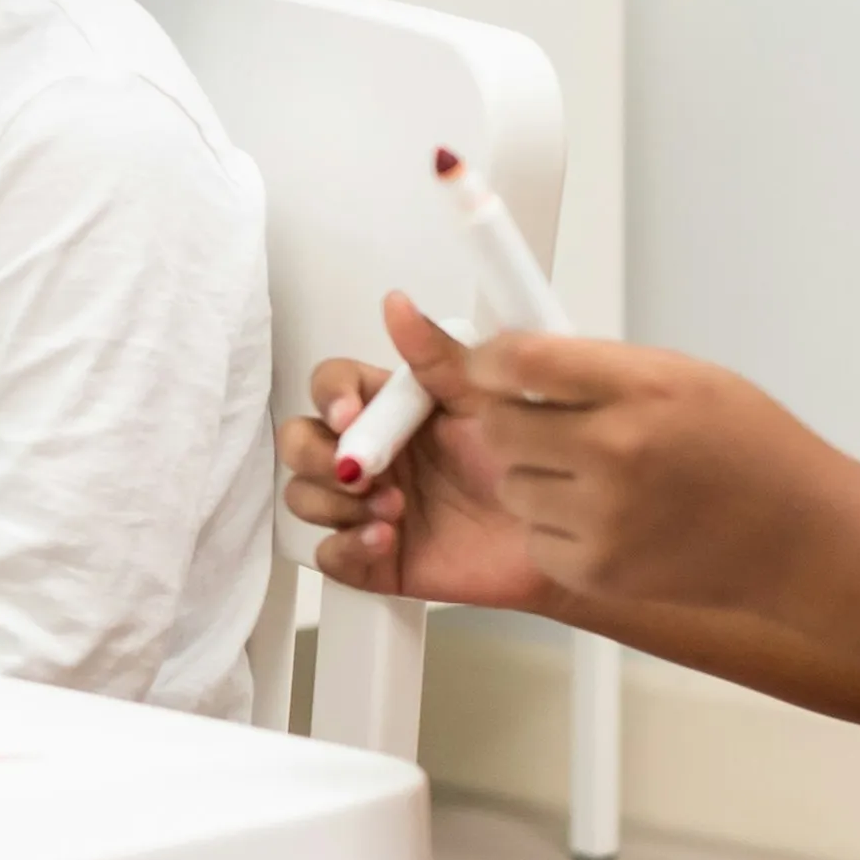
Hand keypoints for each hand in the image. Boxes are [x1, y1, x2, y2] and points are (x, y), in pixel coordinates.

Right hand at [279, 295, 560, 614]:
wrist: (561, 534)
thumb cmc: (529, 463)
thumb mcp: (484, 402)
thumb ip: (437, 356)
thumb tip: (396, 303)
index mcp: (388, 410)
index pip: (330, 388)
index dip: (329, 398)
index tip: (349, 418)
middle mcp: (368, 455)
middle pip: (299, 443)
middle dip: (314, 456)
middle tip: (360, 474)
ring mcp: (365, 506)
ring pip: (303, 497)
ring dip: (334, 504)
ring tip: (394, 512)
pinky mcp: (374, 557)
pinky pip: (327, 555)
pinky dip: (346, 547)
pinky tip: (384, 539)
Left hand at [454, 326, 859, 615]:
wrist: (803, 538)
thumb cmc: (752, 450)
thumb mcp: (685, 375)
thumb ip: (601, 367)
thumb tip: (519, 361)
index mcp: (642, 390)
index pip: (522, 361)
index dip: (492, 362)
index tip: (492, 368)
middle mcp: (618, 452)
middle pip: (499, 426)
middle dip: (514, 421)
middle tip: (550, 428)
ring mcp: (606, 517)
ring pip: (511, 484)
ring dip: (535, 477)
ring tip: (592, 477)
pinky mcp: (598, 571)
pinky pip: (534, 538)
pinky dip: (556, 529)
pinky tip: (604, 520)